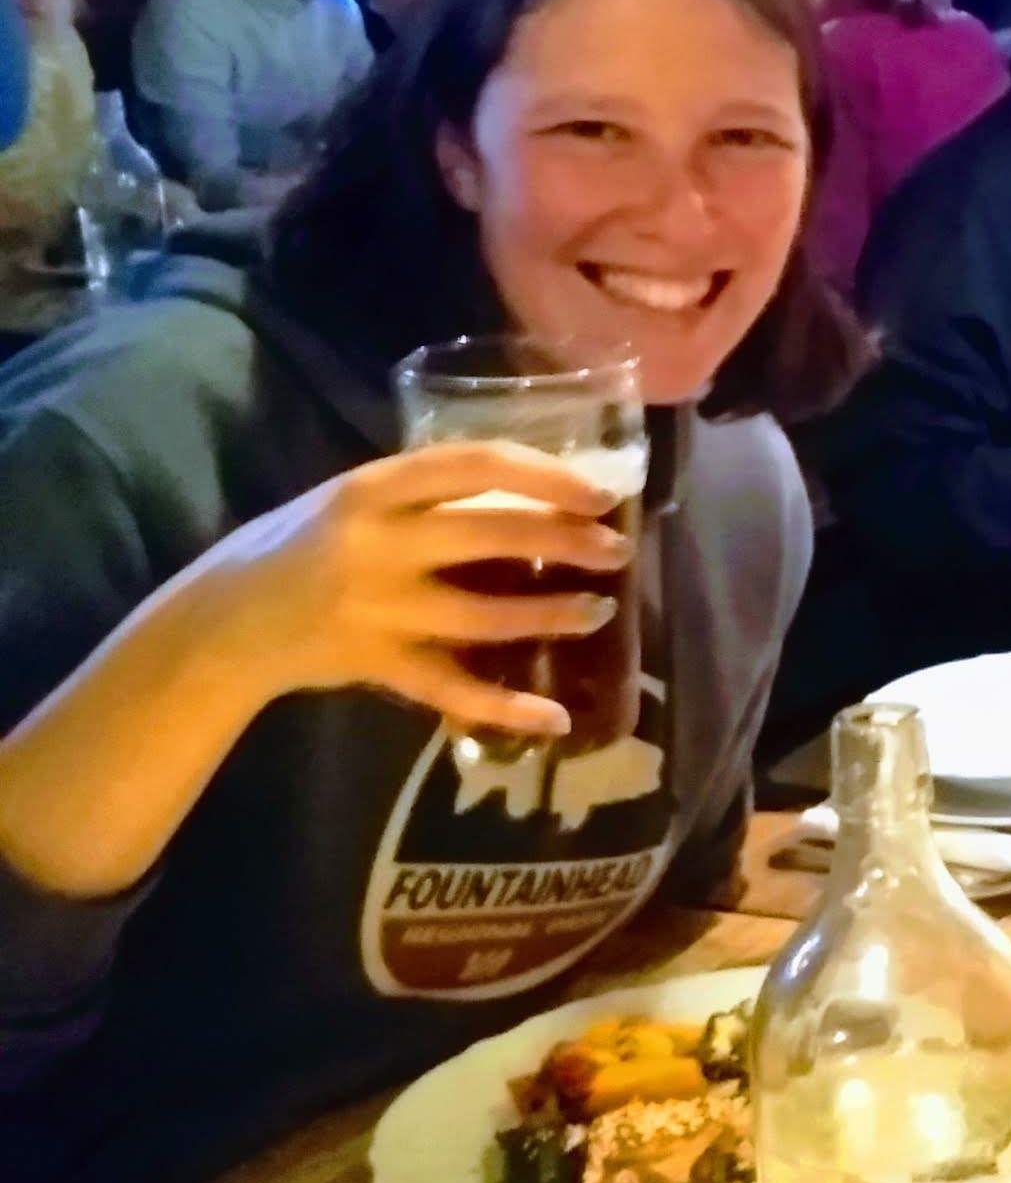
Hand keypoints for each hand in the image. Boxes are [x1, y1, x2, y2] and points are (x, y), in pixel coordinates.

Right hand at [183, 439, 636, 745]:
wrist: (221, 620)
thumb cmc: (300, 546)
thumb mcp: (354, 500)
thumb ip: (427, 495)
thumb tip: (531, 490)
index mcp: (373, 489)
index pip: (474, 465)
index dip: (544, 474)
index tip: (598, 491)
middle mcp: (376, 543)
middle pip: (489, 535)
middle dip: (565, 542)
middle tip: (617, 550)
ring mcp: (375, 608)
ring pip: (482, 614)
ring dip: (550, 615)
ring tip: (598, 611)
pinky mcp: (375, 664)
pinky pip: (451, 688)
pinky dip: (505, 707)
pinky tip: (554, 717)